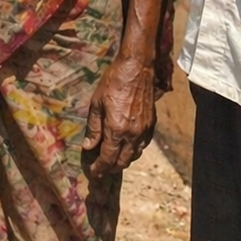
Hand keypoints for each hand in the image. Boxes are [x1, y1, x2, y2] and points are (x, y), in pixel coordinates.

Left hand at [82, 53, 155, 175]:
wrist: (137, 68)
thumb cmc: (113, 82)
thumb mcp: (97, 104)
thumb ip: (93, 128)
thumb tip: (88, 147)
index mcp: (117, 129)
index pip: (108, 158)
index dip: (100, 168)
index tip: (93, 172)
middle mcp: (133, 134)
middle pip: (122, 162)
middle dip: (110, 168)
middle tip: (101, 168)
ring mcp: (144, 130)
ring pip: (134, 156)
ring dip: (122, 161)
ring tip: (112, 158)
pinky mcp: (152, 125)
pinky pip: (143, 146)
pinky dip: (133, 151)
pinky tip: (126, 147)